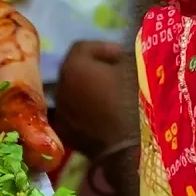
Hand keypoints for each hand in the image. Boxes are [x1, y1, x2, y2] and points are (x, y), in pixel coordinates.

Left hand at [51, 41, 132, 157]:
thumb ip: (125, 56)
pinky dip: (86, 112)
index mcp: (73, 66)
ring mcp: (61, 112)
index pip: (83, 47)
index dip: (103, 48)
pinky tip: (104, 118)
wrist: (131, 147)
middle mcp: (60, 87)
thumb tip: (121, 56)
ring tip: (112, 97)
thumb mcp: (136, 69)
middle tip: (117, 75)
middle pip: (75, 71)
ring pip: (73, 94)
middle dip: (94, 70)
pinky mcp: (65, 134)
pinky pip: (74, 114)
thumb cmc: (135, 102)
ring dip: (89, 92)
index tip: (121, 56)